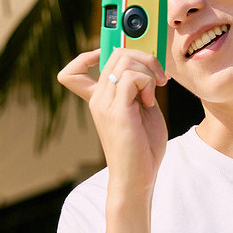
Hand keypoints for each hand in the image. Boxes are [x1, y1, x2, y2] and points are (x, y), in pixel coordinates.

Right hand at [58, 48, 168, 196]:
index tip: (121, 62)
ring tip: (155, 92)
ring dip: (148, 70)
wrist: (137, 179)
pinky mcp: (116, 111)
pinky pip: (131, 76)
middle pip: (115, 53)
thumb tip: (146, 64)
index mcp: (99, 99)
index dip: (89, 55)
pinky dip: (147, 82)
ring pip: (124, 59)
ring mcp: (103, 103)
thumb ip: (139, 87)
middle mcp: (97, 99)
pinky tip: (150, 101)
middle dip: (144, 57)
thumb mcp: (142, 110)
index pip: (73, 70)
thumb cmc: (142, 149)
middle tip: (158, 79)